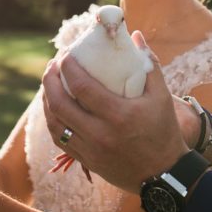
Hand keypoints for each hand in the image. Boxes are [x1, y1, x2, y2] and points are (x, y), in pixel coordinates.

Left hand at [41, 33, 189, 192]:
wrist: (164, 174)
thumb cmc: (164, 131)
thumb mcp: (162, 96)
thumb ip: (149, 64)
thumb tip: (136, 36)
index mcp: (118, 115)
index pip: (82, 87)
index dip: (68, 68)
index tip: (64, 55)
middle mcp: (100, 134)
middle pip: (60, 104)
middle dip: (49, 81)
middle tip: (52, 66)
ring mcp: (91, 150)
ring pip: (55, 124)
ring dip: (47, 101)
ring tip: (49, 84)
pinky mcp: (87, 161)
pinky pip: (60, 140)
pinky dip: (53, 122)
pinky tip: (54, 109)